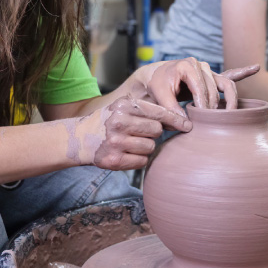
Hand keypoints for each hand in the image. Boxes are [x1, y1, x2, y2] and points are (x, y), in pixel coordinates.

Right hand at [73, 96, 192, 169]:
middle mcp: (118, 122)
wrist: (79, 139)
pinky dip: (138, 159)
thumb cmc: (108, 122)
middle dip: (152, 134)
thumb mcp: (123, 108)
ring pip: (150, 147)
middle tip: (138, 133)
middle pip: (156, 131)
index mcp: (123, 106)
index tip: (188, 126)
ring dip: (145, 147)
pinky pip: (142, 162)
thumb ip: (147, 110)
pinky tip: (125, 153)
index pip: (158, 112)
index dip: (175, 120)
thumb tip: (181, 121)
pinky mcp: (113, 160)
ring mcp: (115, 142)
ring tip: (129, 143)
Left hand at [133, 58, 259, 111]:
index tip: (203, 118)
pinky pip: (231, 75)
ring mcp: (208, 70)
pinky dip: (243, 72)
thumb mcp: (159, 96)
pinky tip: (255, 68)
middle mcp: (200, 66)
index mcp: (187, 66)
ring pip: (226, 85)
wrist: (156, 77)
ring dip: (229, 101)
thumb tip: (187, 124)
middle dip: (215, 106)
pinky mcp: (213, 77)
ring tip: (229, 114)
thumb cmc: (157, 85)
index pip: (202, 87)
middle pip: (216, 89)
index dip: (204, 105)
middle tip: (211, 122)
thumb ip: (170, 109)